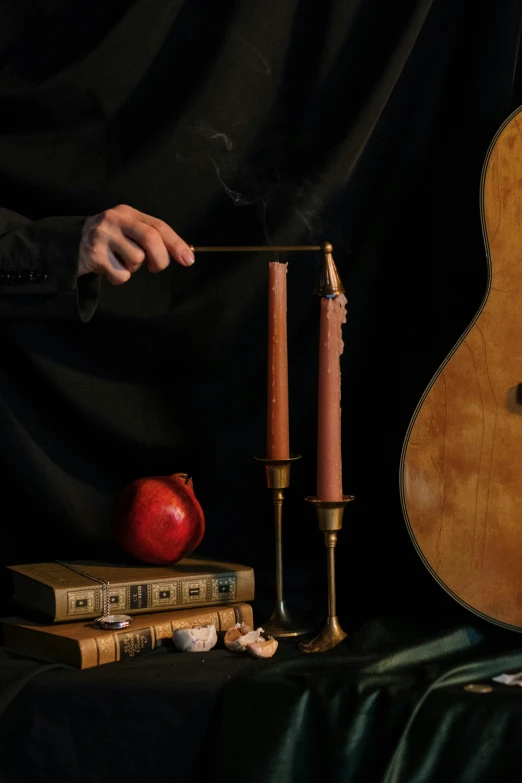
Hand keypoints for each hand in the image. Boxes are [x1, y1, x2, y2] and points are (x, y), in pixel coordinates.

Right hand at [77, 204, 193, 283]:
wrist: (68, 245)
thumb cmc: (107, 241)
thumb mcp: (126, 230)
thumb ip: (148, 237)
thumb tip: (182, 254)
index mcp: (127, 212)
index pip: (158, 226)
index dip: (176, 243)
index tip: (189, 260)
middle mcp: (115, 220)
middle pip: (150, 239)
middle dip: (160, 259)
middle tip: (156, 268)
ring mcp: (103, 236)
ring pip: (136, 260)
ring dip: (134, 268)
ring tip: (120, 262)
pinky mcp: (94, 255)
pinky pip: (121, 275)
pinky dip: (120, 278)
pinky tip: (108, 269)